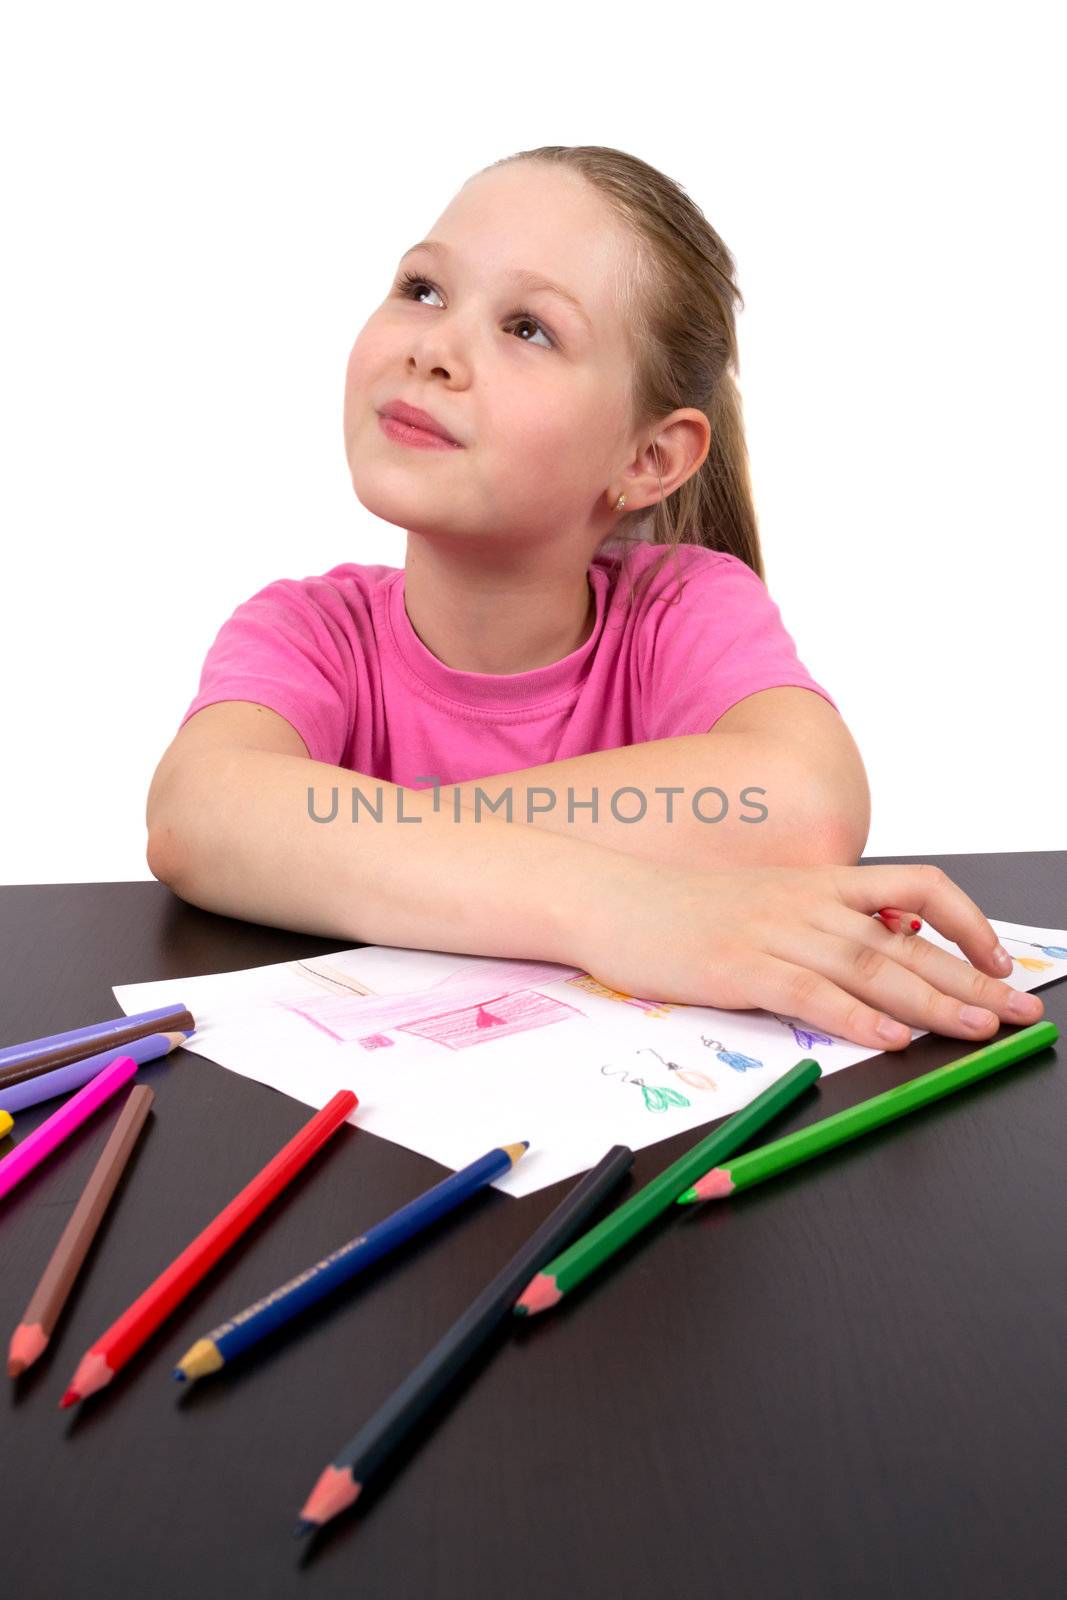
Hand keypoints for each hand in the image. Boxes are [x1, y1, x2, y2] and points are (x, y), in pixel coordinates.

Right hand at [571, 858, 1043, 1050]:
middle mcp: (804, 904)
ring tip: (977, 1028)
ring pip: (870, 967)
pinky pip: (810, 994)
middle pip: (906, 942)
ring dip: (931, 1001)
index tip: (999, 959)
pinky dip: (856, 1018)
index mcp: (815, 885)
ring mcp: (771, 933)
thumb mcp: (759, 904)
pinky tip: (891, 1037)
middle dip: (971, 979)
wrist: (605, 896)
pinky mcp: (737, 967)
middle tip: (1018, 1012)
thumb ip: (816, 924)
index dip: (967, 923)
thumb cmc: (677, 909)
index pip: (915, 890)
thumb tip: (877, 946)